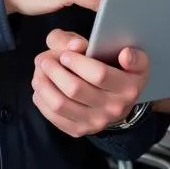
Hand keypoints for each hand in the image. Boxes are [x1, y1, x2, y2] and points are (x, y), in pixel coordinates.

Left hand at [31, 29, 149, 136]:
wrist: (119, 98)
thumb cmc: (115, 66)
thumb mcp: (117, 48)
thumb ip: (97, 38)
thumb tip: (79, 46)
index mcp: (128, 86)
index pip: (99, 74)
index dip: (77, 62)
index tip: (65, 54)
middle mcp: (115, 108)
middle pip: (75, 89)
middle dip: (54, 70)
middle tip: (45, 59)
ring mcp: (96, 122)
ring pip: (60, 104)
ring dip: (43, 84)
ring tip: (40, 70)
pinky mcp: (79, 130)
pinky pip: (53, 116)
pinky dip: (42, 98)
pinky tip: (41, 86)